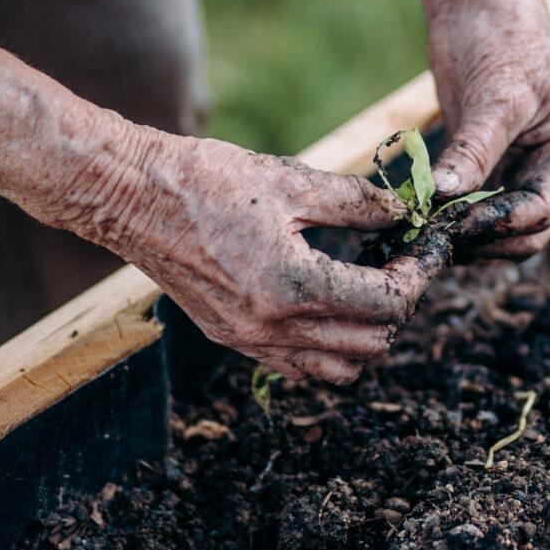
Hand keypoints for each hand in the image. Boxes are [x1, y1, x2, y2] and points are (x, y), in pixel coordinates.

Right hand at [70, 128, 433, 382]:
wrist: (131, 197)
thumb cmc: (206, 181)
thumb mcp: (290, 179)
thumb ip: (355, 200)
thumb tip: (402, 209)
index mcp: (293, 287)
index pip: (386, 305)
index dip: (415, 277)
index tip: (418, 249)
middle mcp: (272, 328)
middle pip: (371, 344)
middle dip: (397, 306)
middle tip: (397, 264)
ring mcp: (248, 340)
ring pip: (337, 370)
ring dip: (364, 336)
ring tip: (364, 289)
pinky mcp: (230, 338)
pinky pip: (295, 367)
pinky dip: (323, 348)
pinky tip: (322, 305)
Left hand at [420, 0, 549, 257]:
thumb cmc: (501, 31)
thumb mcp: (493, 92)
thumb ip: (474, 149)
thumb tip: (444, 196)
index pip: (543, 208)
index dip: (497, 223)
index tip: (450, 224)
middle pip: (527, 230)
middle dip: (481, 236)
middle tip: (429, 233)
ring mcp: (530, 168)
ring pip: (501, 228)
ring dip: (463, 233)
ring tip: (419, 227)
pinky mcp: (497, 166)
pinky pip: (477, 207)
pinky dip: (452, 215)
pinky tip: (420, 214)